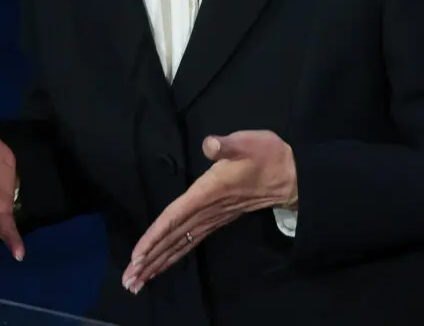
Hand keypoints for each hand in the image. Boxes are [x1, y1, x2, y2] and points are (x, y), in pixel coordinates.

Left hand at [122, 130, 296, 293]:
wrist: (294, 175)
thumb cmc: (268, 156)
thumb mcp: (248, 143)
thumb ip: (227, 145)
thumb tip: (209, 144)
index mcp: (207, 193)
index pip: (175, 217)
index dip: (155, 236)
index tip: (137, 255)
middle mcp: (207, 210)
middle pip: (173, 239)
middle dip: (150, 259)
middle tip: (129, 280)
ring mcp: (213, 218)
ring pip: (181, 244)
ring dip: (159, 262)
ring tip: (138, 280)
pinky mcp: (217, 220)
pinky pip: (190, 241)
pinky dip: (173, 254)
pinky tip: (162, 263)